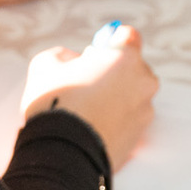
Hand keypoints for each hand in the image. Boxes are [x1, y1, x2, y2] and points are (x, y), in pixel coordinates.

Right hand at [22, 25, 157, 169]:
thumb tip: (74, 60)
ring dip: (115, 97)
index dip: (109, 41)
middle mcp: (143, 81)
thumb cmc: (55, 103)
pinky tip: (92, 127)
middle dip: (113, 71)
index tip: (94, 53)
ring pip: (131, 95)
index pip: (128, 35)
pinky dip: (115, 120)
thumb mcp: (46, 65)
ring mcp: (144, 111)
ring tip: (86, 111)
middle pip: (132, 67)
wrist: (64, 154)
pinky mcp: (140, 137)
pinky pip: (128, 120)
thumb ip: (64, 55)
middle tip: (86, 83)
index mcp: (125, 57)